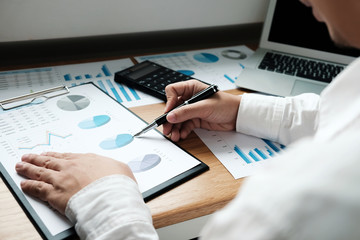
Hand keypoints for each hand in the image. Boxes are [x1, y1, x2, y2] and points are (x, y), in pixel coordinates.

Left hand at [15, 152, 135, 214]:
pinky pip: (38, 189)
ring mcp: (61, 179)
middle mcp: (71, 167)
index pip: (67, 156)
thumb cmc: (118, 184)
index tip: (49, 154)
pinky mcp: (55, 194)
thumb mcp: (121, 169)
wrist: (111, 197)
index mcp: (86, 160)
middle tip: (29, 156)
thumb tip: (116, 168)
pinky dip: (29, 186)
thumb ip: (114, 166)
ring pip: (40, 171)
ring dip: (29, 168)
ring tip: (21, 165)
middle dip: (38, 158)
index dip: (55, 155)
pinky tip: (24, 184)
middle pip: (50, 161)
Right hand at [163, 80, 240, 140]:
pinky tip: (183, 135)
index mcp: (191, 88)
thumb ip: (186, 112)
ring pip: (178, 118)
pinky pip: (185, 125)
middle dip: (170, 119)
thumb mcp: (204, 107)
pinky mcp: (196, 119)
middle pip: (173, 108)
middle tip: (167, 129)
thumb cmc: (226, 105)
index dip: (169, 102)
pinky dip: (182, 130)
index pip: (172, 91)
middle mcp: (190, 98)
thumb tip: (171, 116)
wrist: (237, 116)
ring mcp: (192, 110)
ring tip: (175, 136)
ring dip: (175, 127)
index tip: (168, 113)